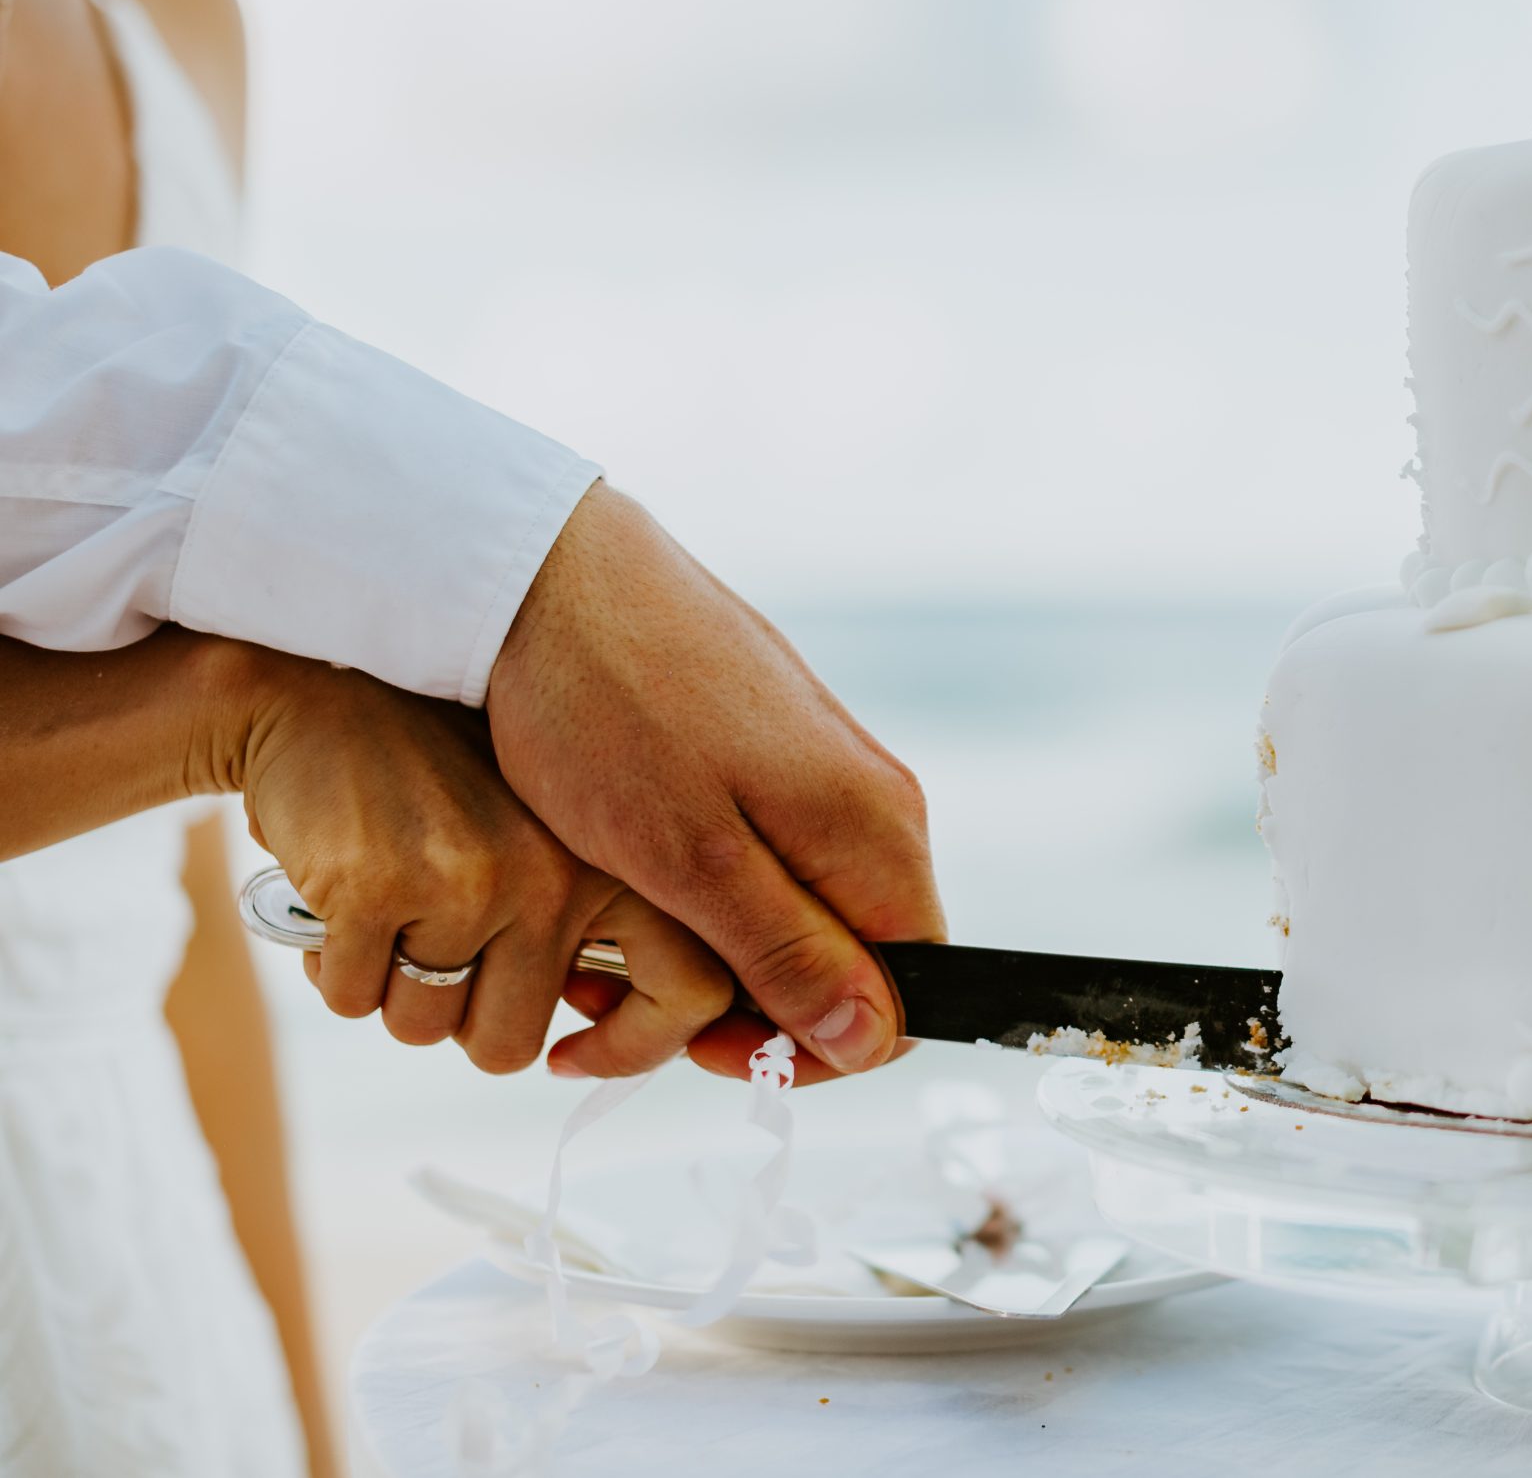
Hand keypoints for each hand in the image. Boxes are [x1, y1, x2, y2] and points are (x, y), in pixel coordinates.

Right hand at [221, 646, 734, 1076]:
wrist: (325, 690)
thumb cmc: (442, 777)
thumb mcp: (554, 829)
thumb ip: (596, 920)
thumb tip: (607, 1027)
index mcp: (619, 857)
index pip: (692, 992)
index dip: (635, 1050)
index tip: (575, 1054)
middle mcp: (559, 872)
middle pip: (512, 1045)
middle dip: (460, 1022)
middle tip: (438, 954)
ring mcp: (471, 880)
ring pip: (424, 1030)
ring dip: (393, 992)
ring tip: (393, 908)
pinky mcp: (379, 888)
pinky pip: (353, 1001)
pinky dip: (335, 969)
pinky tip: (343, 897)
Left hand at [485, 485, 944, 1077]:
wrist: (540, 571)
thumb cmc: (608, 709)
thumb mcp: (689, 860)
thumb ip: (790, 953)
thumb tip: (873, 1041)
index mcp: (875, 830)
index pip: (905, 993)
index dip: (817, 1048)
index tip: (708, 1047)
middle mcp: (870, 802)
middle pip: (850, 959)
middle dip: (747, 1009)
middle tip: (621, 1008)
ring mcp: (820, 770)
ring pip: (797, 915)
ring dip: (707, 960)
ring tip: (592, 959)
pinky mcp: (769, 749)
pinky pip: (764, 860)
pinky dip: (694, 900)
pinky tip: (614, 893)